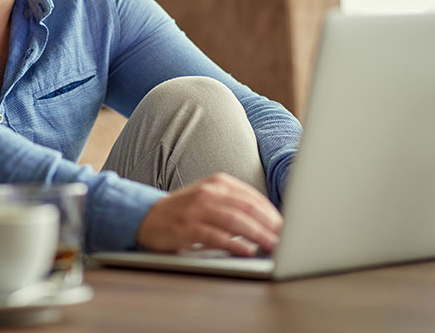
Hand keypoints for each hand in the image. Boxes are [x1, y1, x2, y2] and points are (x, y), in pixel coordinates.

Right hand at [136, 173, 282, 255]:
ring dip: (258, 235)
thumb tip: (268, 222)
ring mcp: (197, 210)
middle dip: (270, 225)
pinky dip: (234, 244)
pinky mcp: (187, 228)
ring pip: (235, 221)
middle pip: (248, 208)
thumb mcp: (209, 198)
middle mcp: (208, 193)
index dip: (272, 213)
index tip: (287, 226)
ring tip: (273, 245)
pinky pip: (216, 236)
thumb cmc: (184, 210)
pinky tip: (247, 250)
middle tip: (287, 238)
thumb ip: (234, 204)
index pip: (252, 197)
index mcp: (217, 182)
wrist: (147, 216)